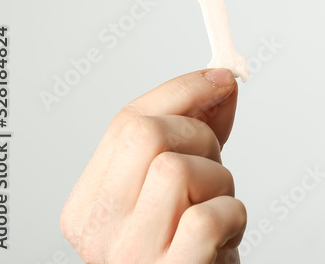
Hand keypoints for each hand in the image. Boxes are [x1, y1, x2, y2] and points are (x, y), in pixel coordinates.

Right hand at [60, 68, 245, 262]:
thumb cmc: (191, 250)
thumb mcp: (185, 186)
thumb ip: (196, 131)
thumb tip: (220, 81)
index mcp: (91, 204)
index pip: (127, 120)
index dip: (182, 90)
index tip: (220, 78)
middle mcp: (99, 231)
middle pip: (146, 134)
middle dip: (200, 135)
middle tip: (214, 166)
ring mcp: (131, 257)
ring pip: (178, 169)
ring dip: (220, 182)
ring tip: (217, 210)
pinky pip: (209, 217)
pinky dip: (233, 217)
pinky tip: (225, 236)